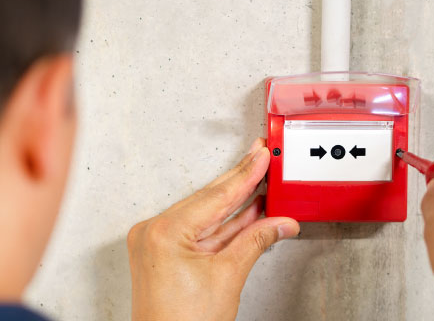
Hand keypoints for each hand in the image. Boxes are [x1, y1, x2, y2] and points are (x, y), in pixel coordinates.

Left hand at [127, 138, 299, 320]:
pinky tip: (245, 213)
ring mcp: (156, 242)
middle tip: (261, 160)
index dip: (245, 175)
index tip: (260, 157)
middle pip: (208, 200)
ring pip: (204, 215)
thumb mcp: (228, 276)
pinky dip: (222, 225)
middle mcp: (154, 232)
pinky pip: (197, 230)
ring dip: (235, 204)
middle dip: (240, 183)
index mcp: (165, 232)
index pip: (216, 196)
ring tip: (260, 184)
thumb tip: (279, 223)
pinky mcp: (163, 253)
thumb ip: (256, 241)